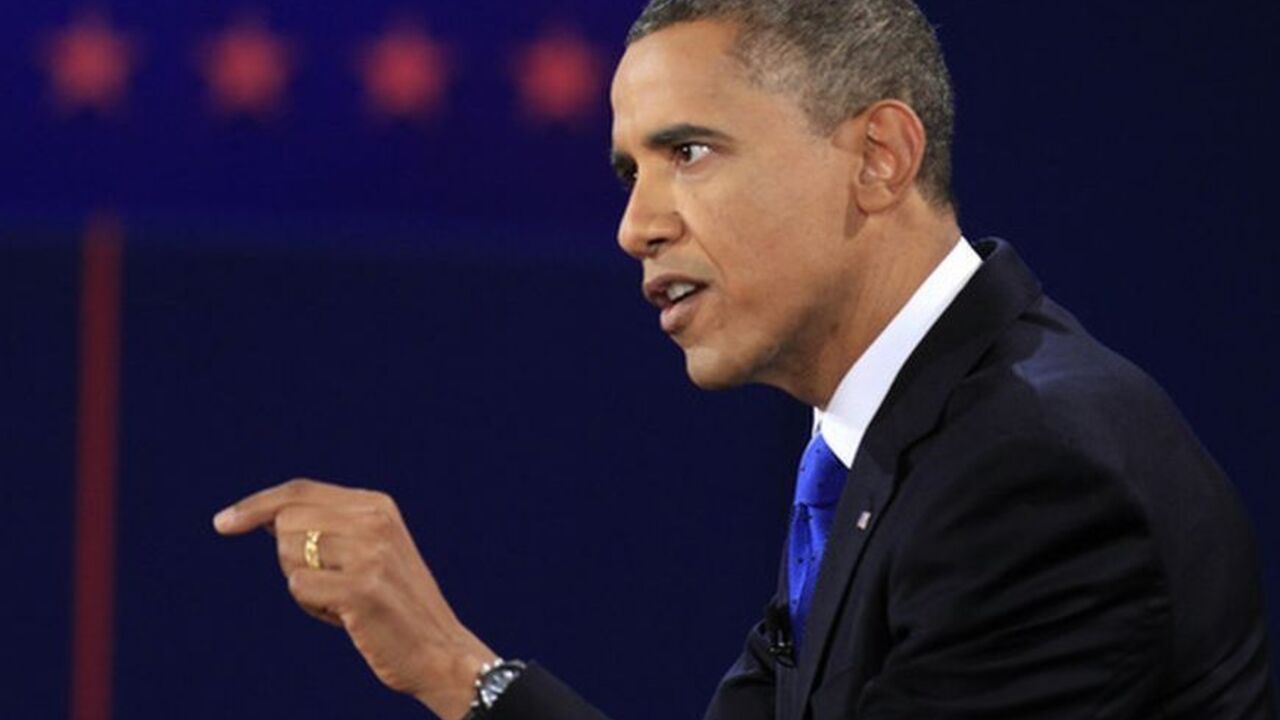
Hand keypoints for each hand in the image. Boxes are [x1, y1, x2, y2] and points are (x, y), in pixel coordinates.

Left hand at [213, 478, 495, 719]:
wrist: (439, 650)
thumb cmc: (391, 605)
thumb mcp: (369, 550)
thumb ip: (327, 527)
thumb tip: (264, 516)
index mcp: (377, 505)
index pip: (300, 491)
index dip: (256, 504)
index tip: (222, 523)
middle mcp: (375, 521)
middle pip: (287, 523)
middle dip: (292, 559)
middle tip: (330, 585)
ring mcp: (370, 553)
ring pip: (289, 555)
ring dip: (304, 586)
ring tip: (342, 601)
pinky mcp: (362, 588)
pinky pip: (299, 588)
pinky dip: (312, 606)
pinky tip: (344, 616)